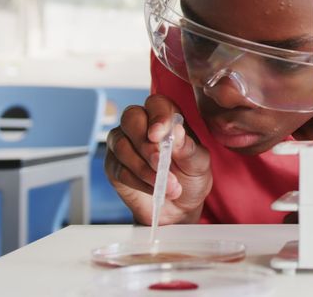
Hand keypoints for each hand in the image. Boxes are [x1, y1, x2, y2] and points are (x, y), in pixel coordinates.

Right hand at [104, 94, 211, 225]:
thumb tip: (177, 130)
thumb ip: (187, 147)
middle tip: (161, 163)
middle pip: (131, 118)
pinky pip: (119, 169)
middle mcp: (141, 125)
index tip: (159, 134)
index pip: (156, 104)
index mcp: (165, 117)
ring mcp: (123, 144)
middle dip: (146, 144)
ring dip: (145, 169)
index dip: (157, 116)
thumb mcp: (198, 163)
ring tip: (168, 185)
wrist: (179, 207)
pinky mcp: (114, 166)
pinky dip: (139, 181)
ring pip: (122, 146)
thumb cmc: (190, 177)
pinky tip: (155, 189)